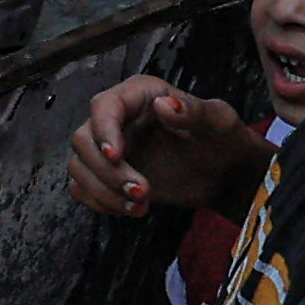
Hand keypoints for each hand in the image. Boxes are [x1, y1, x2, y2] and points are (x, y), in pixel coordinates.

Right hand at [64, 74, 262, 221]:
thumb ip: (194, 111)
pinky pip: (82, 188)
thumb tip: (164, 106)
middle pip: (83, 140)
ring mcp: (109, 147)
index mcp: (140, 95)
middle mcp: (117, 118)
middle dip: (107, 172)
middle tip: (142, 192)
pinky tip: (132, 209)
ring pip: (79, 167)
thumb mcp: (218, 121)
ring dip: (104, 191)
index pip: (104, 106)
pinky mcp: (107, 174)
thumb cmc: (223, 140)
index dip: (103, 130)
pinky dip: (101, 202)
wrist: (225, 173)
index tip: (115, 156)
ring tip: (140, 205)